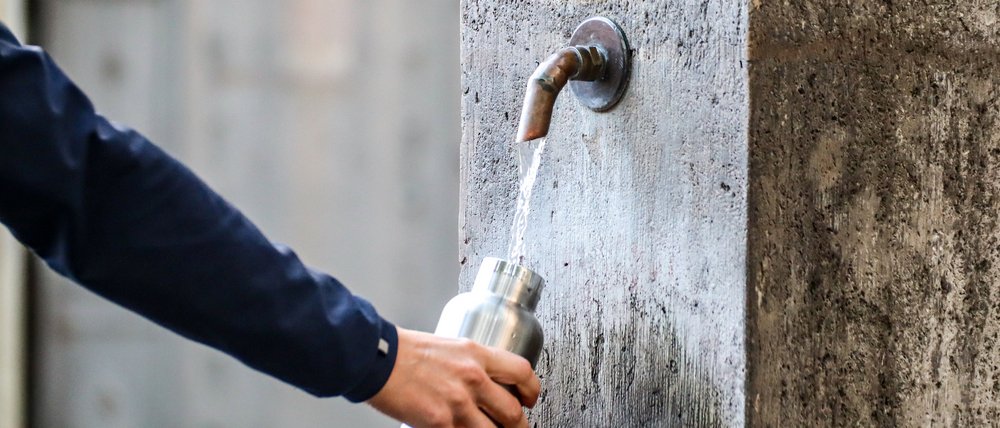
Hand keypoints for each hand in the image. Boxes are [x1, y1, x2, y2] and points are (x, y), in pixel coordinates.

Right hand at [367, 326, 540, 427]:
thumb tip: (481, 383)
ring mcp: (459, 403)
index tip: (530, 399)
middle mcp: (473, 377)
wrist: (376, 359)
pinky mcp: (442, 423)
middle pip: (513, 411)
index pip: (522, 371)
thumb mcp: (447, 347)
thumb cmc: (403, 351)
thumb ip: (468, 364)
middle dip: (519, 426)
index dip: (532, 390)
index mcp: (476, 354)